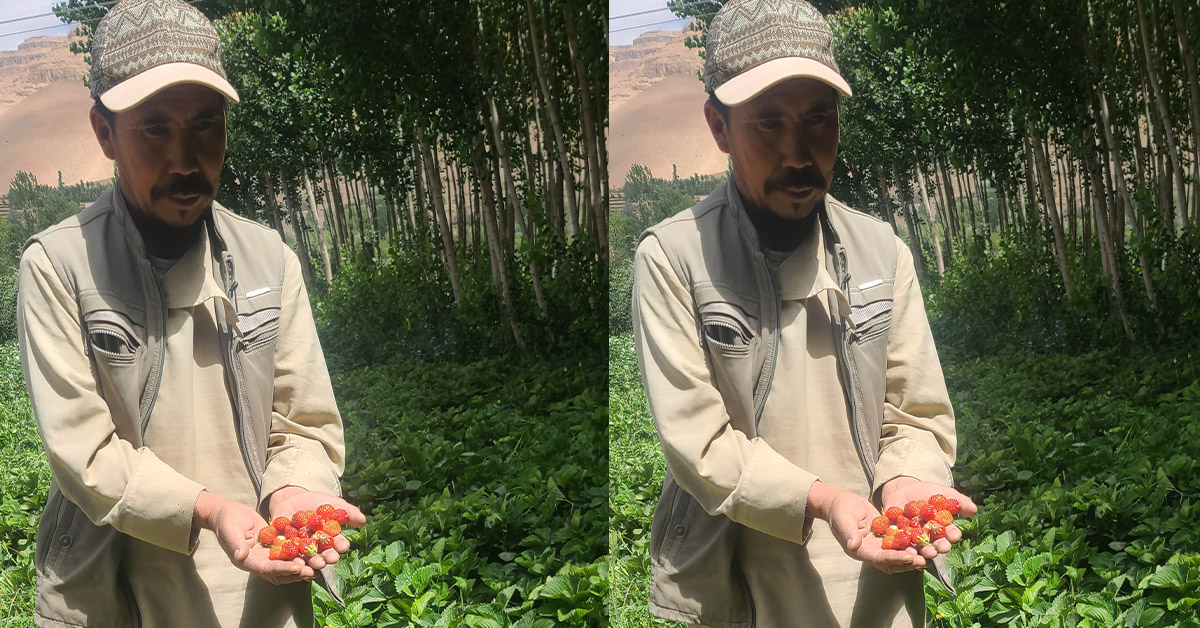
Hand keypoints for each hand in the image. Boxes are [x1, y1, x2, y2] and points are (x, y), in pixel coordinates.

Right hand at [195, 491, 313, 584]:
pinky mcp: (273, 546)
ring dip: (301, 566)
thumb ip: (235, 543)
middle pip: (280, 571)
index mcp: (247, 560)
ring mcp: (266, 554)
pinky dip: (300, 554)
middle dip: (296, 572)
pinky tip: (314, 551)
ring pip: (286, 564)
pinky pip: (288, 552)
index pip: (267, 568)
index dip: (283, 568)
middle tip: (313, 570)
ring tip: (317, 564)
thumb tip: (241, 556)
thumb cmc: (226, 520)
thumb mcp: (230, 530)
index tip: (297, 567)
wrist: (227, 513)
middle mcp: (258, 561)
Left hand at [267, 486, 365, 569]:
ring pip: (307, 557)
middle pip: (323, 553)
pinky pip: (288, 554)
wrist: (291, 498)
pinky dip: (291, 558)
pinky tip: (294, 561)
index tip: (344, 547)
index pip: (337, 543)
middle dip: (327, 557)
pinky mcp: (285, 547)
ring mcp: (301, 548)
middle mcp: (316, 546)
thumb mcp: (332, 503)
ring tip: (316, 564)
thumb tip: (362, 520)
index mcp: (329, 537)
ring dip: (311, 562)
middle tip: (331, 560)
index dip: (341, 545)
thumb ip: (346, 512)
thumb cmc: (315, 502)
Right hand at [810, 482, 925, 573]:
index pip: (879, 558)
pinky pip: (900, 543)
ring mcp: (878, 545)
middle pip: (892, 561)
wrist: (838, 502)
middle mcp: (870, 551)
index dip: (895, 558)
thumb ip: (848, 533)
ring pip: (898, 554)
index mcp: (860, 550)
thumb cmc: (838, 509)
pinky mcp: (884, 537)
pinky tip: (926, 541)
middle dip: (908, 562)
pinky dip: (912, 544)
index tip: (910, 557)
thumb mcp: (842, 519)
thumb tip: (853, 546)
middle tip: (925, 560)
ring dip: (913, 555)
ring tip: (929, 554)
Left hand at [879, 476, 977, 559]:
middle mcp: (929, 536)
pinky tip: (906, 549)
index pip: (949, 533)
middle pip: (935, 543)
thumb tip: (974, 509)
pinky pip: (900, 542)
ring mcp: (913, 537)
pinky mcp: (897, 535)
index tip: (955, 536)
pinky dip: (903, 546)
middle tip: (942, 549)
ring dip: (923, 550)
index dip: (952, 535)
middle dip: (939, 546)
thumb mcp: (944, 494)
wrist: (903, 488)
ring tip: (927, 553)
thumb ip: (958, 502)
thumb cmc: (927, 492)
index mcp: (942, 528)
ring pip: (919, 546)